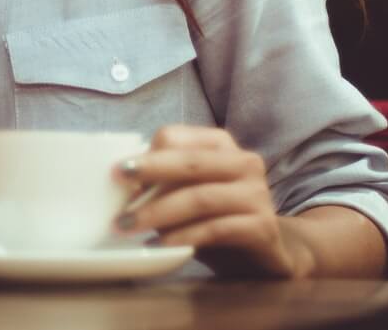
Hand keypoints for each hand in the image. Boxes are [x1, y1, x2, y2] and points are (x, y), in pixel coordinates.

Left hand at [114, 125, 316, 277]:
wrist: (270, 252)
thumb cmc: (219, 218)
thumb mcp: (190, 194)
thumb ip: (165, 183)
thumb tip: (121, 186)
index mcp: (221, 145)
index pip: (177, 136)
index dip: (146, 154)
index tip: (118, 174)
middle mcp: (244, 163)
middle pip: (190, 162)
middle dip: (150, 174)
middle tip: (117, 190)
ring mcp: (257, 194)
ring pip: (200, 197)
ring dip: (159, 212)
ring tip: (128, 226)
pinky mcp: (263, 227)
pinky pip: (216, 229)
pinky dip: (183, 236)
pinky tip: (160, 245)